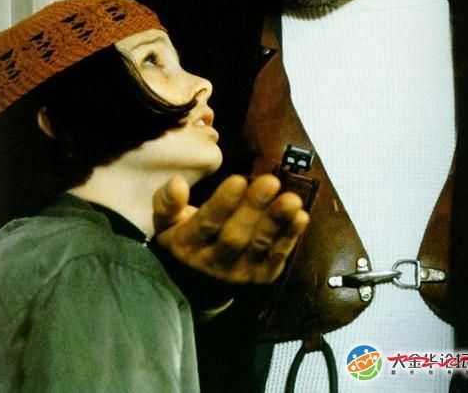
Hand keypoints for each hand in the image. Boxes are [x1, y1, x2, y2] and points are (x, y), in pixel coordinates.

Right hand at [153, 174, 308, 284]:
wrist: (198, 286)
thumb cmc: (185, 240)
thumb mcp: (166, 223)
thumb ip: (168, 203)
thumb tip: (177, 183)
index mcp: (187, 245)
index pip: (205, 225)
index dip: (222, 204)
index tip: (238, 180)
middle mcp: (213, 263)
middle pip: (235, 236)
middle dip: (254, 208)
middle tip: (270, 181)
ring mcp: (239, 273)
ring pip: (259, 246)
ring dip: (277, 221)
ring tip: (291, 199)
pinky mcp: (261, 277)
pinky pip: (277, 257)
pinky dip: (290, 238)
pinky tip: (300, 217)